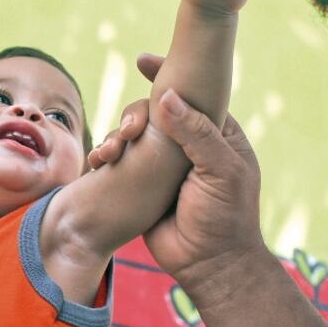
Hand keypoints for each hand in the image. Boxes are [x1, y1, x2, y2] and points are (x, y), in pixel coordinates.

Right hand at [90, 53, 265, 293]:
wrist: (209, 266)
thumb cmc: (226, 217)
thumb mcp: (221, 171)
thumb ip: (196, 132)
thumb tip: (168, 96)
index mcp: (216, 134)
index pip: (190, 95)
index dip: (167, 76)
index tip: (143, 60)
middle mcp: (188, 144)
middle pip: (154, 111)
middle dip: (134, 112)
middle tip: (129, 128)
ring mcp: (162, 164)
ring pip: (132, 134)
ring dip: (117, 135)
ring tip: (112, 150)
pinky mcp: (141, 184)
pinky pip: (120, 160)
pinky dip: (107, 155)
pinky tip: (100, 161)